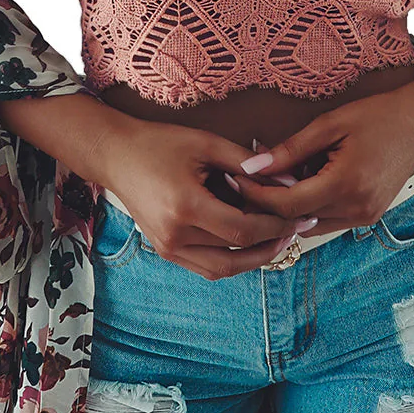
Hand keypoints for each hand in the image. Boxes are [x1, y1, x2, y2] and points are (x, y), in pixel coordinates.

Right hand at [67, 110, 315, 279]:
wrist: (115, 155)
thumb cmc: (160, 143)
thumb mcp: (207, 143)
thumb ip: (248, 164)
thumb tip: (288, 180)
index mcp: (185, 207)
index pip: (244, 230)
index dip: (276, 226)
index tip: (298, 214)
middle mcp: (174, 236)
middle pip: (237, 255)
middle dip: (272, 244)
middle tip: (297, 229)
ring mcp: (167, 248)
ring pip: (223, 269)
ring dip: (255, 258)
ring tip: (279, 238)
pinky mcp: (165, 251)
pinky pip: (207, 267)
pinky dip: (233, 259)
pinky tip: (250, 242)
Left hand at [226, 80, 413, 237]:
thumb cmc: (377, 116)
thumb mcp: (330, 124)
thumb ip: (290, 149)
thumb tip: (252, 166)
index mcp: (346, 185)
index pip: (287, 205)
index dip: (256, 195)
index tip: (234, 179)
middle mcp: (356, 210)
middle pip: (294, 220)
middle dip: (266, 203)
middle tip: (242, 182)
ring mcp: (363, 217)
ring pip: (308, 225)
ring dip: (286, 208)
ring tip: (267, 182)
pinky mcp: (366, 217)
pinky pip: (325, 220)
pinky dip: (306, 207)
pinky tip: (297, 185)